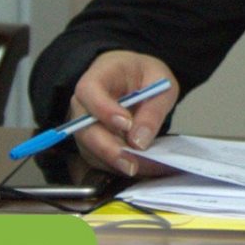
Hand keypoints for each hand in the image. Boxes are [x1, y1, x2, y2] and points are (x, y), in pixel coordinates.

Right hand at [68, 50, 179, 176]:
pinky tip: (141, 168)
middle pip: (85, 128)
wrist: (136, 79)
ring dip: (115, 162)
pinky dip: (118, 166)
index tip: (126, 124)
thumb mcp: (161, 82)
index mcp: (98, 76)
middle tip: (132, 163)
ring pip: (90, 149)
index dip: (104, 110)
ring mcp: (84, 125)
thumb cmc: (145, 76)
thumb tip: (140, 141)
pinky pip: (99, 159)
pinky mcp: (90, 142)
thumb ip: (153, 109)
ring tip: (143, 168)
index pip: (90, 91)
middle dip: (108, 148)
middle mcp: (83, 103)